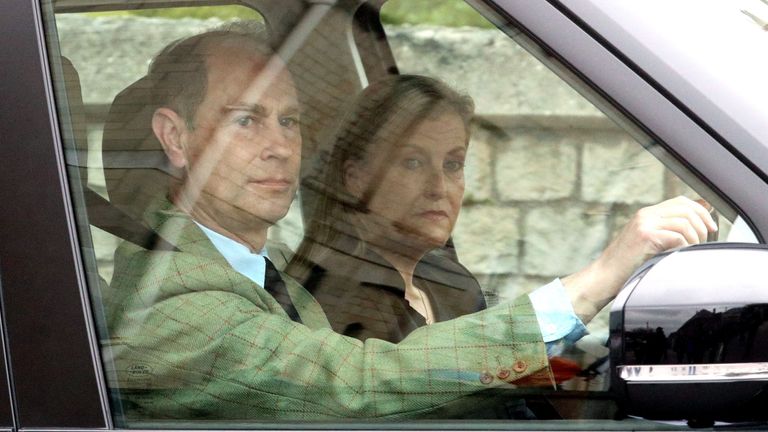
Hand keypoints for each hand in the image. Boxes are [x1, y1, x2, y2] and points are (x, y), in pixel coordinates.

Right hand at [562, 196, 717, 323]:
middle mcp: (645, 215)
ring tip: (690, 252)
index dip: (701, 212)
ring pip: (684, 222)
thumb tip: (699, 221)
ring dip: (694, 239)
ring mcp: (644, 223)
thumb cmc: (627, 266)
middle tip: (703, 243)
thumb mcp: (650, 243)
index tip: (710, 228)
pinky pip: (677, 236)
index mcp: (646, 214)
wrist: (604, 277)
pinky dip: (684, 247)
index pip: (681, 201)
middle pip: (686, 209)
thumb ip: (669, 231)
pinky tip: (679, 256)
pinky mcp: (645, 236)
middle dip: (702, 226)